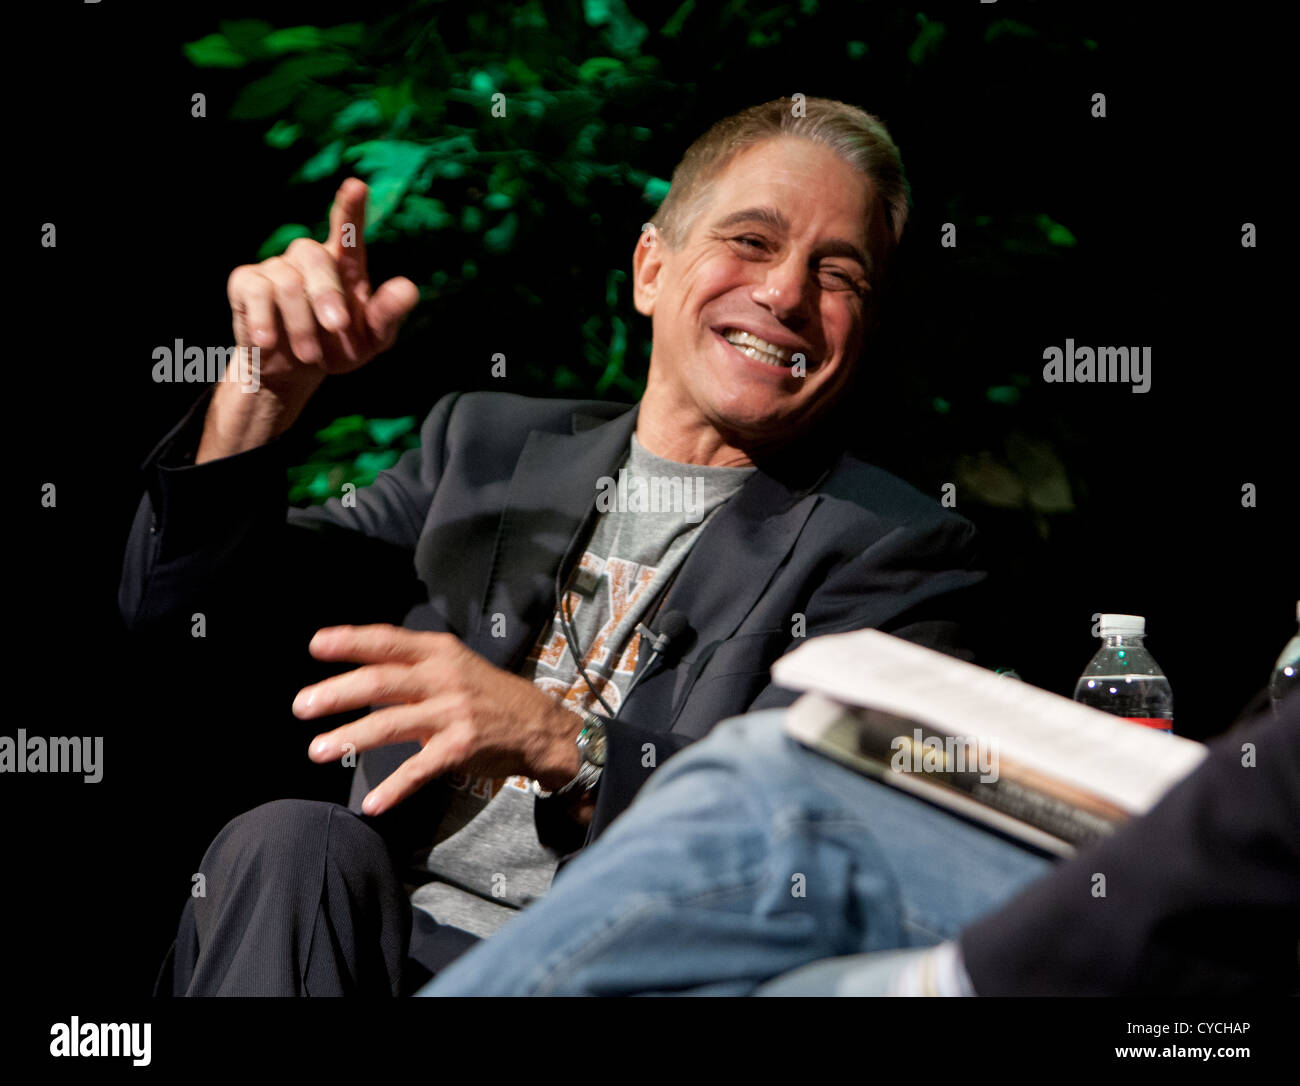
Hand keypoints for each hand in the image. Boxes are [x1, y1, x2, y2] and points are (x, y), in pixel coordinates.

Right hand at [225, 177, 418, 394]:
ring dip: (301, 323)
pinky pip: (256, 291)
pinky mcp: (246, 282)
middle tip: (336, 327)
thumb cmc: (338, 349)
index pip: (348, 230)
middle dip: (326, 295)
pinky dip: (265, 320)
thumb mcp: (371, 340)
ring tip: (310, 355)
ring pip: (287, 281)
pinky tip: (269, 341)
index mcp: (345, 266)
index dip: (350, 207)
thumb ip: (388, 314)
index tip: (356, 186)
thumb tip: (409, 288)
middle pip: (315, 256)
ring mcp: (276, 267)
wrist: (293, 372)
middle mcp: (310, 258)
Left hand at [293, 625, 583, 815]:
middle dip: (337, 693)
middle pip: (381, 682)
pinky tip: (372, 803)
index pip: (388, 641)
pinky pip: (420, 770)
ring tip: (317, 749)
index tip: (315, 645)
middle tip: (301, 706)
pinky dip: (394, 788)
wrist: (538, 725)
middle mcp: (443, 678)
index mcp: (438, 653)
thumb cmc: (486, 694)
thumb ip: (412, 663)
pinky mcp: (461, 747)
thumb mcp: (453, 664)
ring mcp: (453, 713)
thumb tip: (358, 664)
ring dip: (351, 738)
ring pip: (392, 724)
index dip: (351, 642)